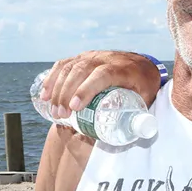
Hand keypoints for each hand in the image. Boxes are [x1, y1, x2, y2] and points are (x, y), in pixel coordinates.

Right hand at [37, 51, 163, 118]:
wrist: (142, 65)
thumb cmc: (144, 85)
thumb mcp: (147, 98)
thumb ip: (140, 114)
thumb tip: (132, 134)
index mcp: (121, 68)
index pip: (101, 75)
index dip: (86, 90)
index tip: (75, 107)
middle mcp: (104, 59)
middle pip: (80, 71)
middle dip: (66, 93)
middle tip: (61, 115)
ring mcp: (91, 56)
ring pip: (69, 67)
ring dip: (57, 88)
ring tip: (53, 110)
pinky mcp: (82, 58)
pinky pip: (64, 64)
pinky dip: (52, 77)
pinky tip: (44, 92)